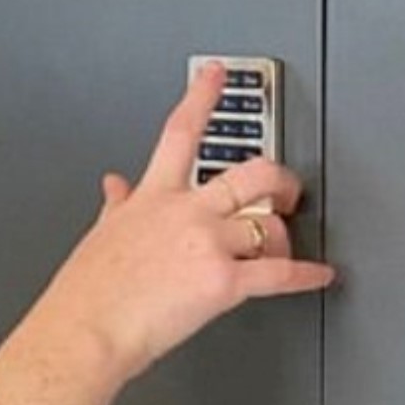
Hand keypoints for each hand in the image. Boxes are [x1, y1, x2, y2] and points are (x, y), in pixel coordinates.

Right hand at [24, 61, 336, 383]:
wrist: (86, 330)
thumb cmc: (87, 294)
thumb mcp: (101, 235)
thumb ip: (118, 204)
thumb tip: (115, 185)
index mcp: (153, 197)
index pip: (181, 132)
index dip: (202, 96)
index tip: (217, 74)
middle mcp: (185, 212)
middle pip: (250, 174)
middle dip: (278, 179)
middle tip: (287, 187)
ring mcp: (207, 244)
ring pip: (267, 225)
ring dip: (283, 238)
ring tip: (286, 248)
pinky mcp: (223, 281)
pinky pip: (279, 274)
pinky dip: (306, 276)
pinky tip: (318, 275)